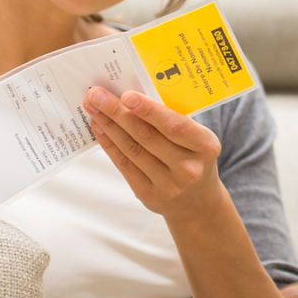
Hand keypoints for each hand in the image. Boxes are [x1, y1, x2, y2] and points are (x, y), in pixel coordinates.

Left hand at [83, 87, 221, 220]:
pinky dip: (109, 143)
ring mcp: (168, 185)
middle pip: (146, 135)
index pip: (174, 125)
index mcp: (205, 146)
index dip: (149, 110)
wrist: (197, 202)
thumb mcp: (196, 139)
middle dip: (117, 112)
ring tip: (93, 106)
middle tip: (97, 94)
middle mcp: (188, 168)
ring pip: (131, 149)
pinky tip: (98, 127)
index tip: (126, 95)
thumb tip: (131, 96)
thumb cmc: (193, 158)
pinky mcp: (148, 194)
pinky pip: (123, 164)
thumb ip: (172, 121)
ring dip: (108, 125)